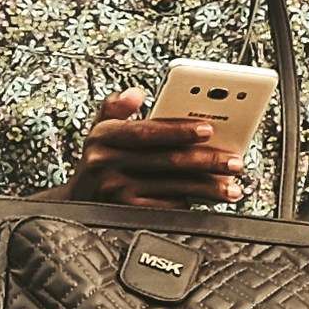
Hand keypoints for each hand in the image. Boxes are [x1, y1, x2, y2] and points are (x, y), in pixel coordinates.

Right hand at [70, 86, 244, 206]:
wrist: (75, 203)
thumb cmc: (98, 162)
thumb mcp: (99, 129)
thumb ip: (116, 107)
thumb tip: (135, 94)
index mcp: (103, 136)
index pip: (146, 130)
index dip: (179, 129)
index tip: (209, 128)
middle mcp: (106, 164)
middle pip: (167, 160)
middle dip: (207, 160)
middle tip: (234, 160)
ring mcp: (116, 192)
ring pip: (174, 187)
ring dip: (208, 187)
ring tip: (232, 186)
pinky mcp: (127, 214)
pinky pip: (168, 207)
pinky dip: (191, 203)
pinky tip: (209, 200)